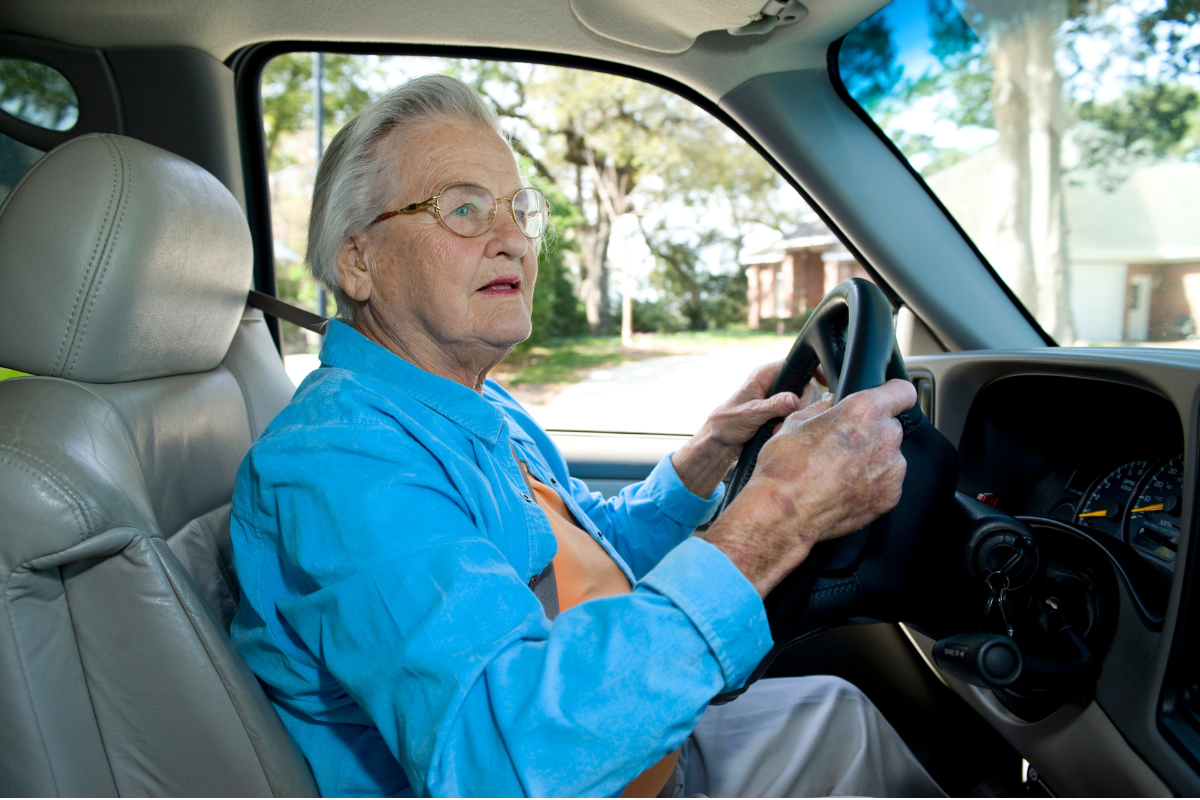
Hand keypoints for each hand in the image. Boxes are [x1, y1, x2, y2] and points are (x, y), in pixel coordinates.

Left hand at [671, 361, 826, 497]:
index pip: (794, 364)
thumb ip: (773, 406)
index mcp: (764, 375)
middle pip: (803, 386)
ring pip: (801, 402)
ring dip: (794, 417)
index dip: (812, 370)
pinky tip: (778, 431)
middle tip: (789, 419)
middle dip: (801, 404)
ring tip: (776, 429)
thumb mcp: (751, 414)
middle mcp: (771, 384)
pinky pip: (794, 414)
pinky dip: (790, 423)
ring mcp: (775, 398)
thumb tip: (794, 400)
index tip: (825, 380)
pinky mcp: (777, 412)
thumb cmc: (727, 423)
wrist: (718, 441)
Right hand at [699, 379, 915, 596]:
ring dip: (870, 460)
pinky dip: (870, 484)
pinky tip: (844, 488)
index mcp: (864, 410)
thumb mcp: (795, 422)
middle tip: (842, 445)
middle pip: (889, 426)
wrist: (784, 511)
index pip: (902, 391)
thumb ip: (820, 409)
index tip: (888, 400)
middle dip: (870, 432)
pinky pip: (886, 483)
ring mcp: (891, 469)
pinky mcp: (890, 496)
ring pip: (888, 456)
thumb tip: (826, 405)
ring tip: (839, 472)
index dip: (894, 394)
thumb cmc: (786, 467)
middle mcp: (885, 437)